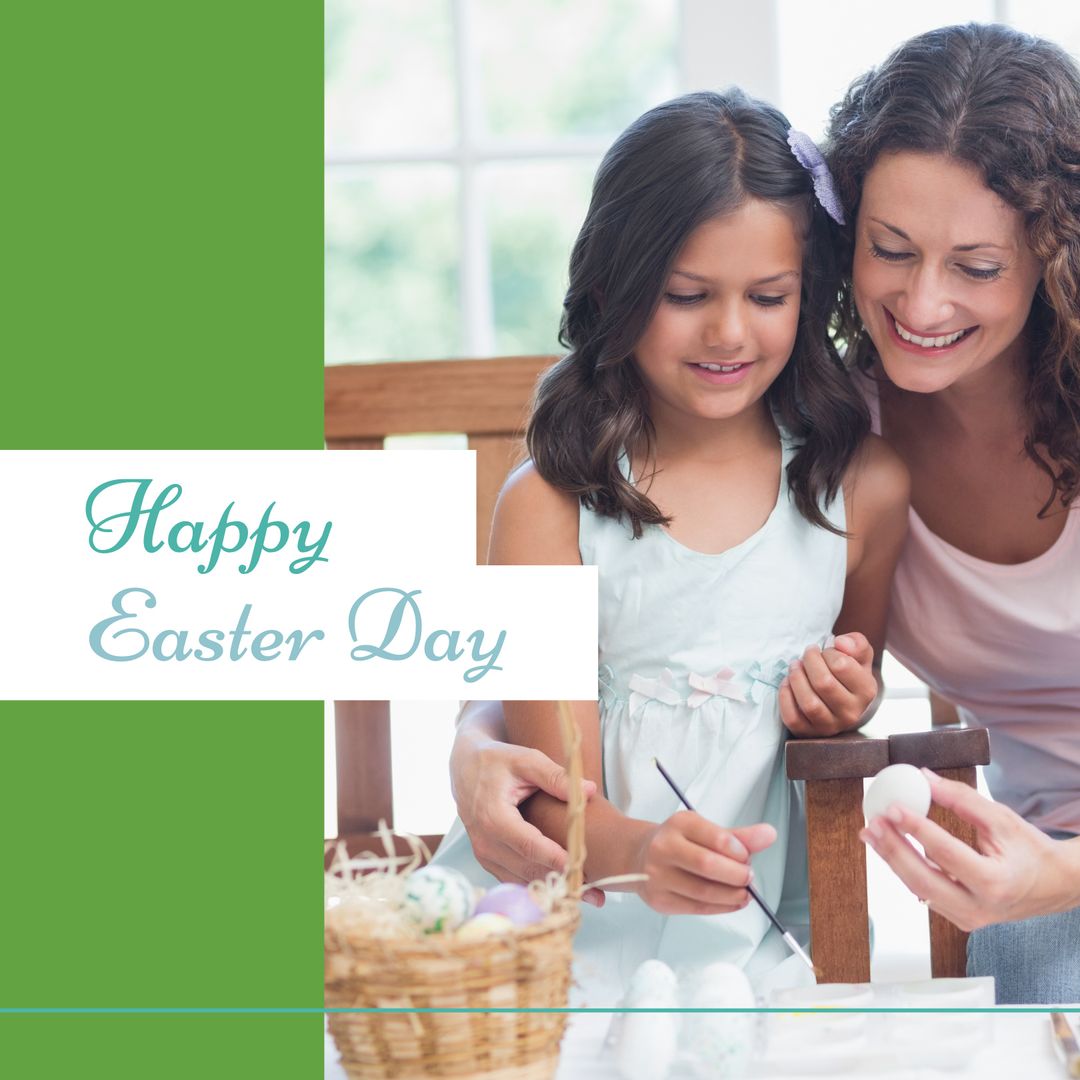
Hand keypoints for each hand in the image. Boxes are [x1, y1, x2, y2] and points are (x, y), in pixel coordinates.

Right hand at [450, 735, 603, 903]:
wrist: (466, 767)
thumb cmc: (499, 761)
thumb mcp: (526, 760)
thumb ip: (555, 776)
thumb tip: (589, 790)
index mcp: (494, 817)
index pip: (529, 846)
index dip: (555, 859)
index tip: (582, 868)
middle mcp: (485, 842)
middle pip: (527, 869)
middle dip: (561, 881)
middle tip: (595, 893)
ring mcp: (484, 855)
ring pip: (521, 880)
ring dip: (552, 888)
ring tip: (586, 895)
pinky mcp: (488, 860)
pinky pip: (514, 879)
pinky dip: (538, 885)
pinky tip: (564, 887)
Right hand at [633, 811, 775, 915]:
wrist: (639, 856)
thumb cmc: (679, 842)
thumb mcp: (704, 831)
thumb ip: (738, 836)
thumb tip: (769, 834)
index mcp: (679, 824)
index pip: (715, 836)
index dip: (738, 850)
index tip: (747, 856)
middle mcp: (664, 847)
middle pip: (707, 865)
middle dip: (736, 875)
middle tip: (749, 877)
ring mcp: (658, 876)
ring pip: (703, 891)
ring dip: (732, 895)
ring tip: (744, 892)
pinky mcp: (659, 900)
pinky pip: (697, 908)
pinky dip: (721, 907)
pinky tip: (732, 902)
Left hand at [780, 632, 876, 735]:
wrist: (839, 701)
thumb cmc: (847, 673)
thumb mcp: (858, 656)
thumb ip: (857, 643)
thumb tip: (840, 643)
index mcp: (866, 692)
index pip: (842, 666)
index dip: (828, 652)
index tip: (824, 650)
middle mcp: (851, 713)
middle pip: (823, 683)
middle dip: (809, 662)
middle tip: (806, 654)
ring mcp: (830, 726)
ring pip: (809, 703)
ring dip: (796, 678)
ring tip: (795, 666)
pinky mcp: (808, 733)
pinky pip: (792, 717)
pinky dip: (785, 697)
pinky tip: (787, 683)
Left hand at [859, 769, 1074, 930]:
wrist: (1054, 885)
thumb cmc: (1030, 851)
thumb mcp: (1001, 818)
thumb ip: (961, 799)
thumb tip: (923, 778)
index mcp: (995, 883)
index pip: (945, 853)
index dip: (916, 829)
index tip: (893, 808)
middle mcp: (980, 907)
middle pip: (923, 878)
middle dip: (893, 849)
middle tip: (874, 822)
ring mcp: (968, 918)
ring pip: (919, 888)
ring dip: (892, 859)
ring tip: (872, 833)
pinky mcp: (960, 918)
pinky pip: (926, 893)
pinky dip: (906, 870)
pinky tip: (890, 849)